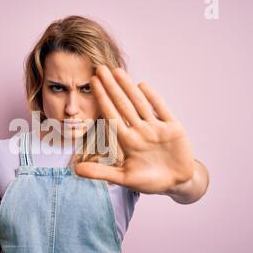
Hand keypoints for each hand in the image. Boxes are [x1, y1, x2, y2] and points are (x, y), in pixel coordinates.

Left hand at [74, 65, 194, 194]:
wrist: (177, 183)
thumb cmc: (150, 181)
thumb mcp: (124, 178)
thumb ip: (100, 173)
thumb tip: (75, 170)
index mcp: (127, 141)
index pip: (111, 115)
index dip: (102, 99)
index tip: (92, 83)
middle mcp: (140, 131)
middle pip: (123, 105)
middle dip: (111, 87)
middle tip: (99, 68)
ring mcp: (156, 128)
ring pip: (140, 104)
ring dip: (128, 88)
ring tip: (117, 72)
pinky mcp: (173, 128)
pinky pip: (162, 110)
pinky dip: (153, 98)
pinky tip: (142, 85)